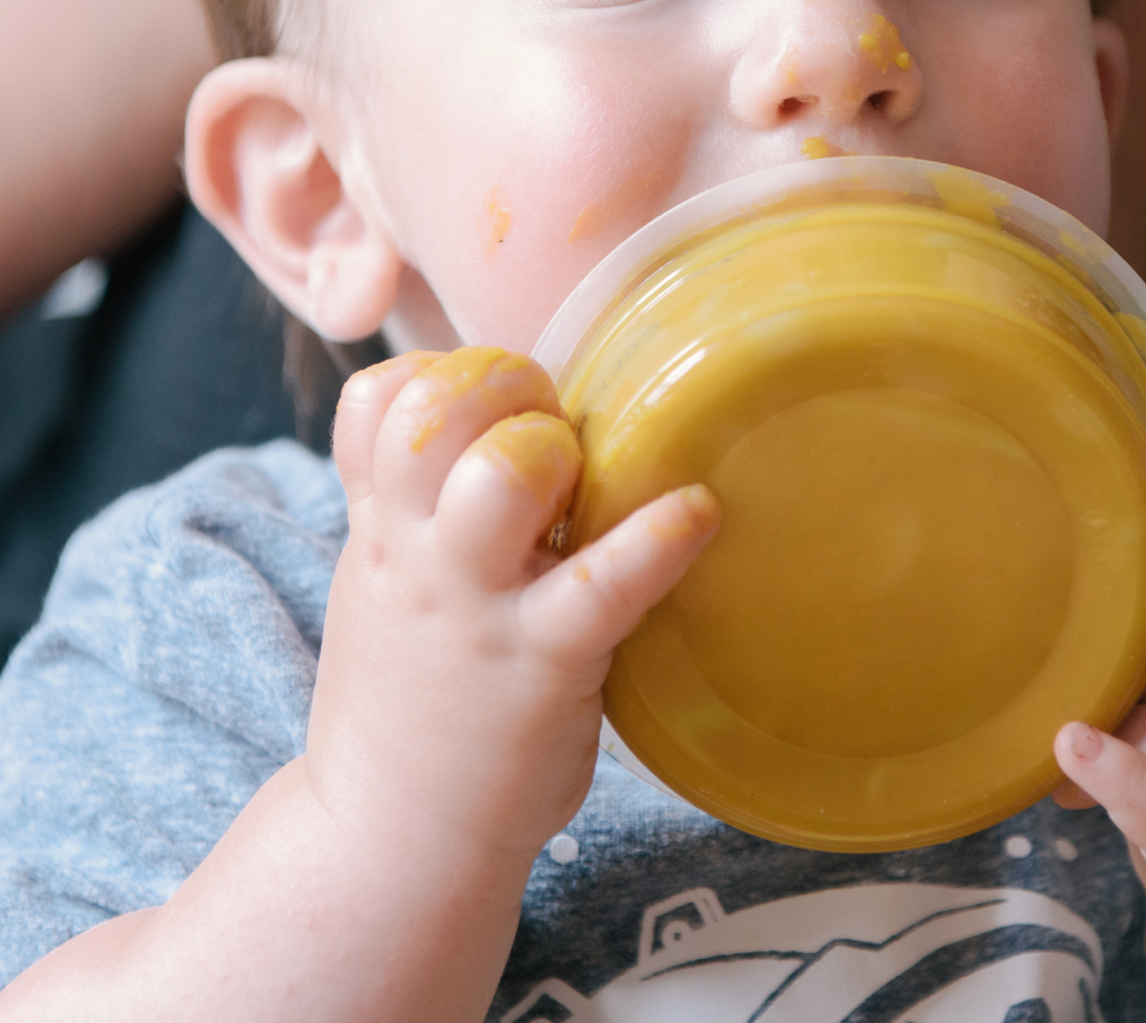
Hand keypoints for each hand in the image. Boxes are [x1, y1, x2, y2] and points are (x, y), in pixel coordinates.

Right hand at [307, 347, 719, 868]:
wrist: (390, 840)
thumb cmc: (412, 689)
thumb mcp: (384, 577)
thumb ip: (418, 495)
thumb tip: (493, 404)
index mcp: (383, 525)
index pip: (377, 399)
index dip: (443, 374)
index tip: (494, 404)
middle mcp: (418, 552)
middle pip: (438, 412)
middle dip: (505, 387)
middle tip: (551, 429)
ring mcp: (478, 608)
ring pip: (502, 476)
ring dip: (556, 453)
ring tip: (589, 486)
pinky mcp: (544, 664)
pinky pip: (605, 581)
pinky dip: (661, 537)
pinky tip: (697, 513)